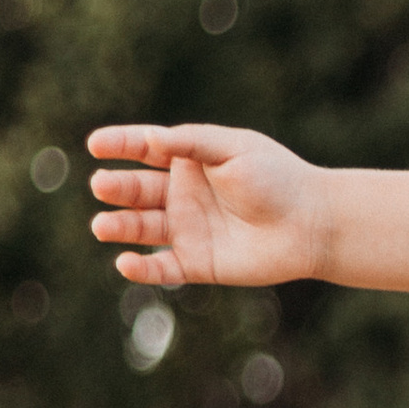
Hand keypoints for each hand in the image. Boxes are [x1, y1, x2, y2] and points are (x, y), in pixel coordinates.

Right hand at [88, 121, 330, 287]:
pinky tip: (125, 263)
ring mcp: (189, 229)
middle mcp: (184, 195)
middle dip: (116, 188)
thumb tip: (151, 139)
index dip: (120, 145)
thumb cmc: (278, 178)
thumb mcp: (234, 149)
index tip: (95, 144)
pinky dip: (142, 268)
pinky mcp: (199, 263)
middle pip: (137, 190)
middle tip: (102, 185)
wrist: (313, 223)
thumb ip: (192, 142)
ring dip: (119, 227)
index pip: (145, 150)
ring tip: (102, 226)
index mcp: (192, 161)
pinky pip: (163, 267)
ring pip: (142, 229)